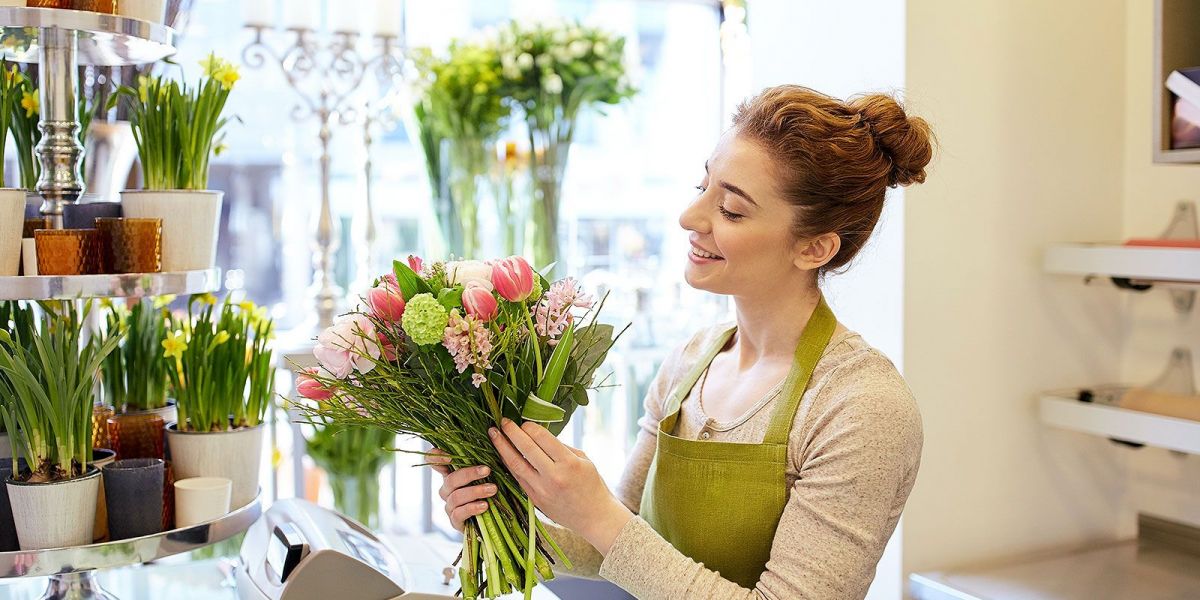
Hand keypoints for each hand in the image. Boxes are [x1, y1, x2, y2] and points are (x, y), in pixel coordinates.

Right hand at [428, 448, 496, 532]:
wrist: (494, 519)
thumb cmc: (491, 491)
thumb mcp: (489, 475)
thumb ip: (484, 460)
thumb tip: (493, 437)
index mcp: (452, 474)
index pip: (434, 461)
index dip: (435, 457)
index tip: (449, 456)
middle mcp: (447, 489)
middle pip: (450, 479)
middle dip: (469, 474)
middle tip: (487, 470)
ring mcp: (450, 506)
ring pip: (455, 497)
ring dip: (475, 491)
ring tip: (493, 489)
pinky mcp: (455, 521)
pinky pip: (458, 514)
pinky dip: (472, 508)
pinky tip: (485, 505)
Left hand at [490, 419, 633, 554]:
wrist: (594, 517)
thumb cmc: (592, 485)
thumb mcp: (584, 460)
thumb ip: (561, 447)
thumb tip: (539, 435)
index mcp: (568, 463)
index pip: (542, 437)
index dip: (529, 426)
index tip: (523, 421)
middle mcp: (553, 476)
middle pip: (525, 448)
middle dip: (511, 432)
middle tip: (502, 421)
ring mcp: (541, 490)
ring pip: (515, 464)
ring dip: (502, 447)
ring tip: (494, 434)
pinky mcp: (534, 499)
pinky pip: (518, 478)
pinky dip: (509, 464)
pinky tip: (502, 454)